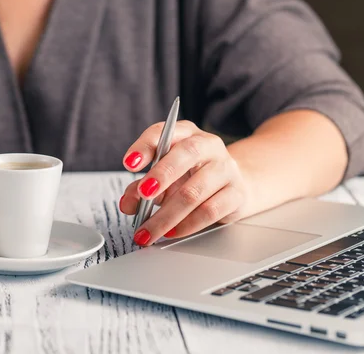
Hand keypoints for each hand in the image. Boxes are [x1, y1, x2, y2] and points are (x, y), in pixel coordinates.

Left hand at [120, 121, 250, 245]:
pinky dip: (187, 225)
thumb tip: (127, 203)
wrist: (232, 185)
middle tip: (142, 195)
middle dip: (161, 175)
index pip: (163, 132)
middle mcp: (207, 145)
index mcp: (184, 133)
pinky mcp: (236, 193)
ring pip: (194, 191)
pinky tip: (172, 231)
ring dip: (166, 215)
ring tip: (149, 230)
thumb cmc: (191, 176)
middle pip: (185, 154)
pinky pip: (209, 211)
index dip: (144, 147)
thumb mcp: (162, 177)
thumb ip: (140, 187)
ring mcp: (225, 168)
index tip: (129, 164)